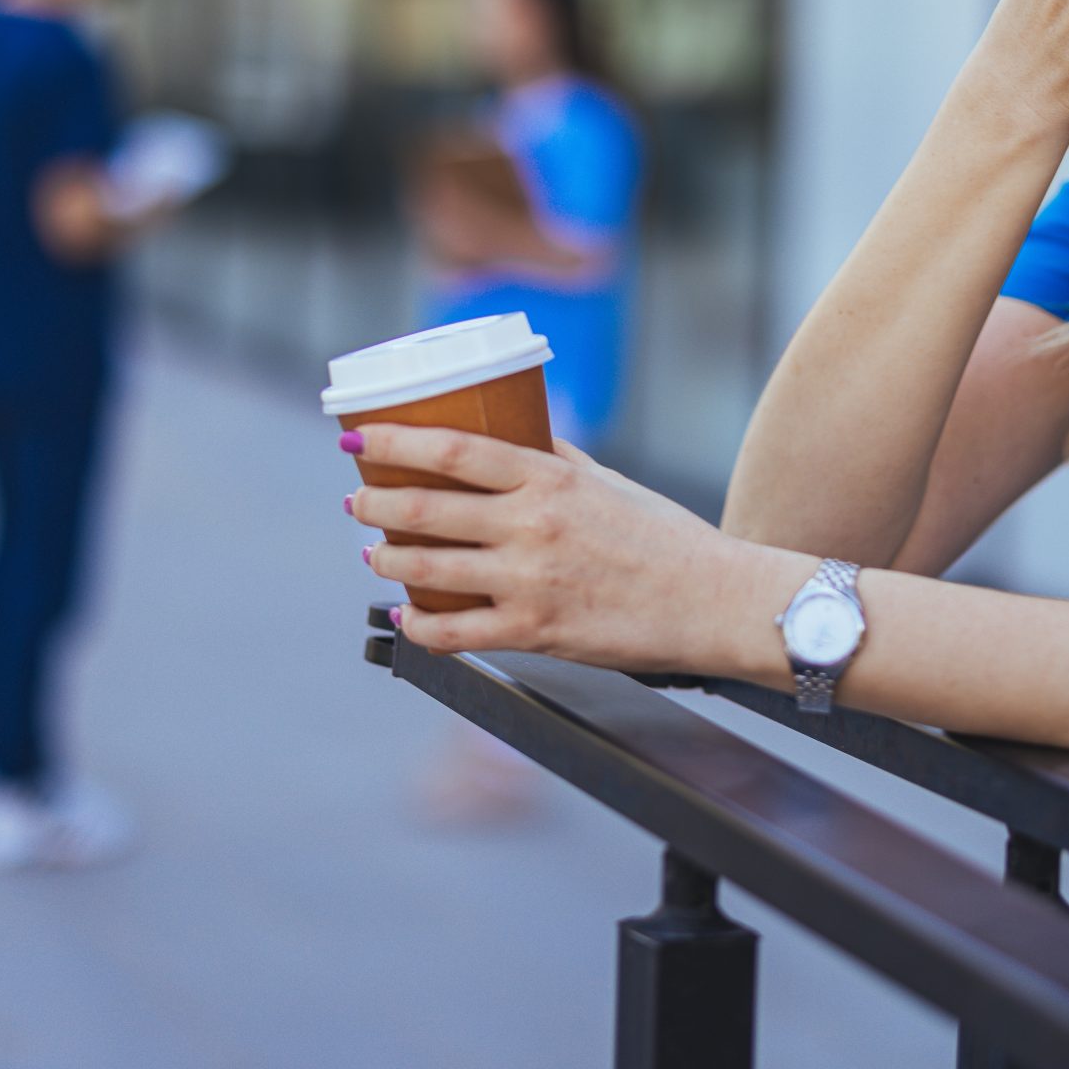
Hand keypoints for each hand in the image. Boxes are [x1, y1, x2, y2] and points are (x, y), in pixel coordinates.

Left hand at [344, 426, 809, 674]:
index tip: (361, 440)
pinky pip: (455, 633)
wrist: (712, 600)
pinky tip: (407, 618)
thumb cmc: (666, 539)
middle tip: (357, 501)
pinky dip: (420, 626)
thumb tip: (515, 435)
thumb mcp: (608, 482)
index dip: (396, 442)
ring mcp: (529, 581)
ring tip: (372, 556)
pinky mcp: (535, 632)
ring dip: (386, 561)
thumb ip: (556, 461)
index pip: (454, 448)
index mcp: (549, 478)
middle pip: (425, 508)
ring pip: (428, 568)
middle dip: (375, 503)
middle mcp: (531, 525)